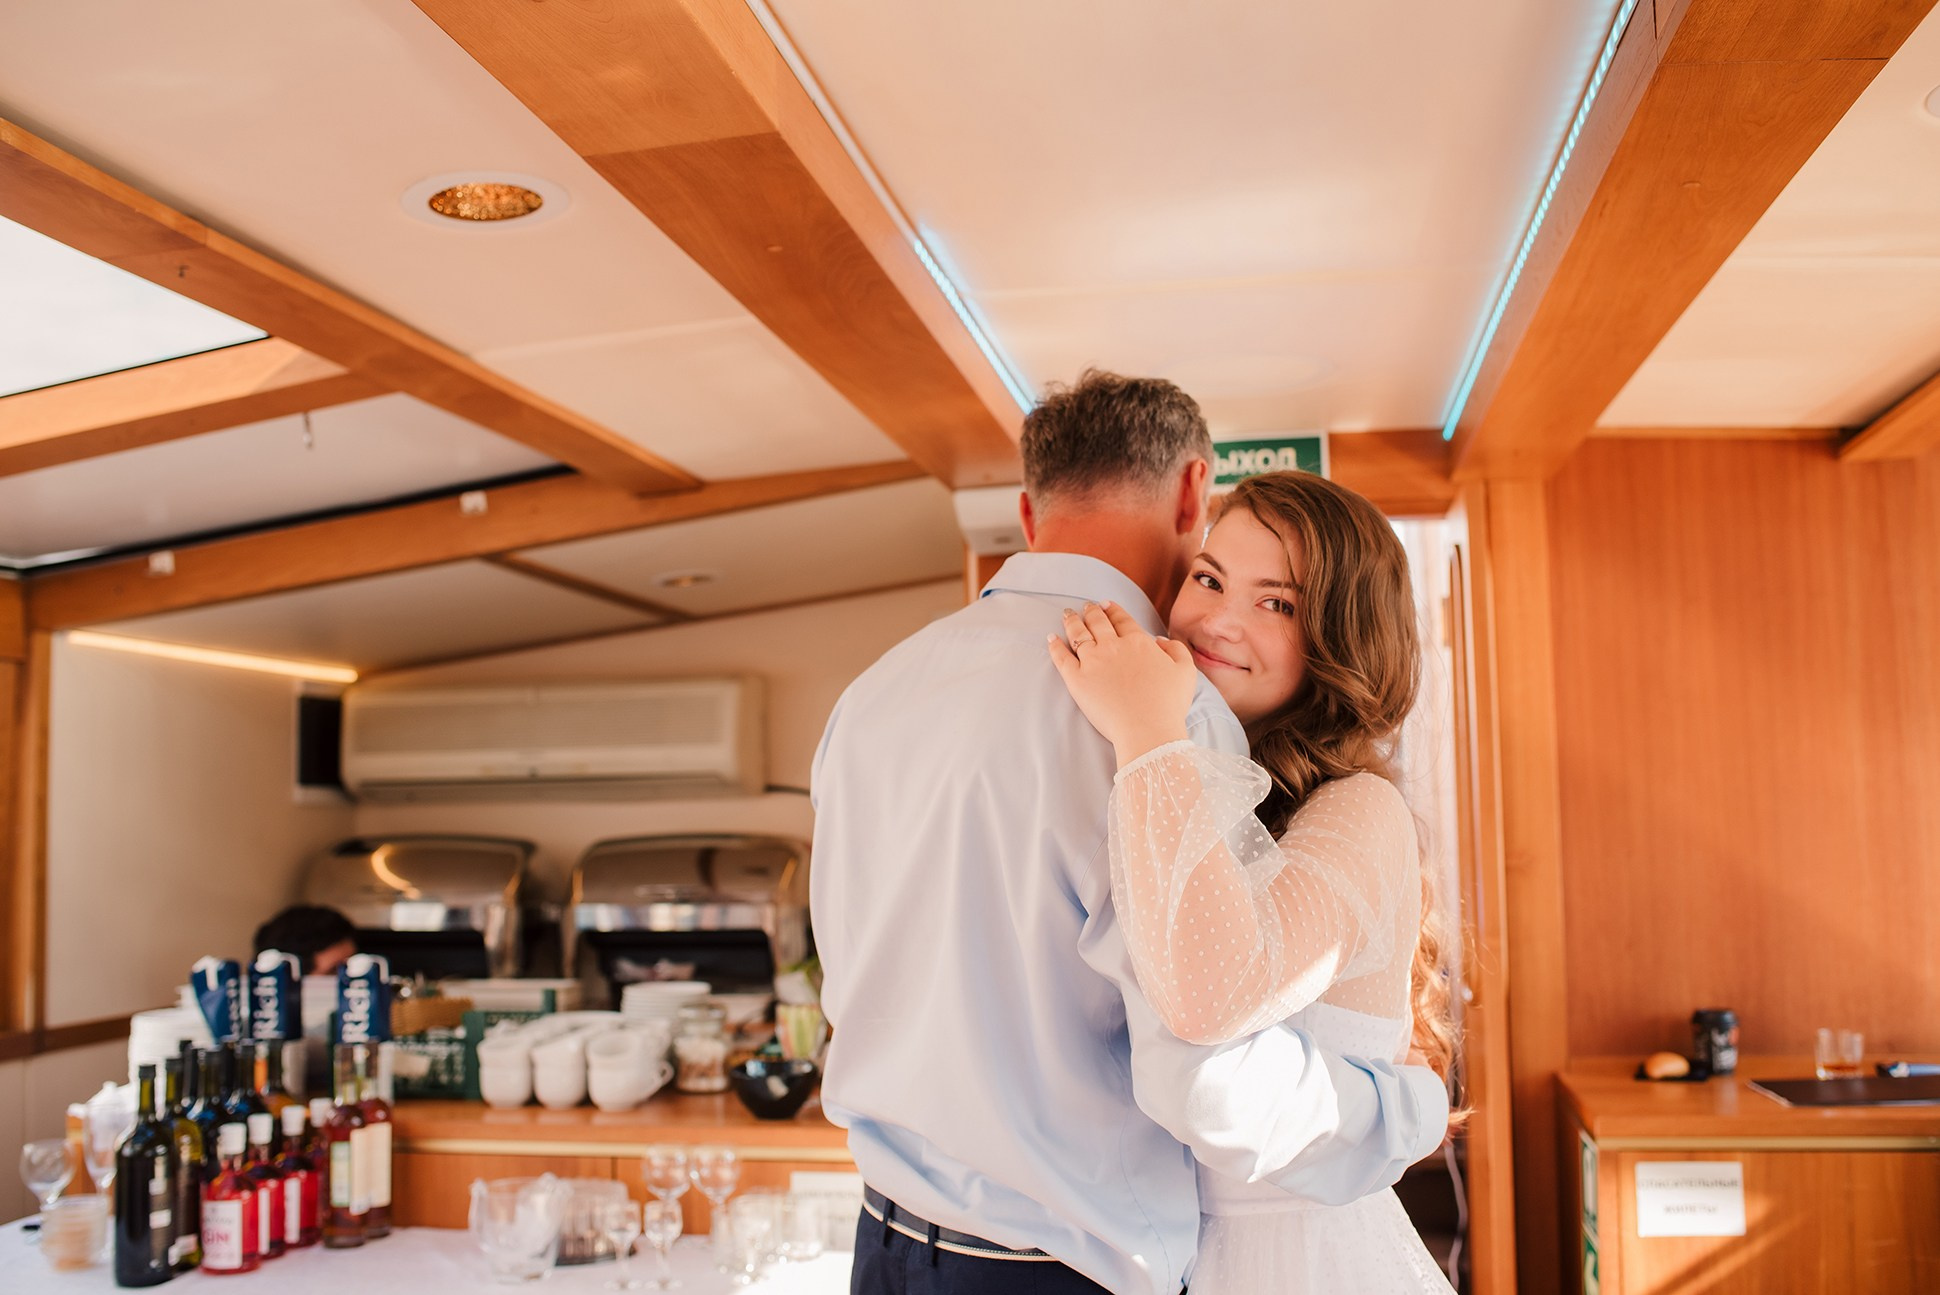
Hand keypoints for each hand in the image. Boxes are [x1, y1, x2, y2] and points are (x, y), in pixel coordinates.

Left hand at [1048, 602, 1196, 765]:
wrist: (1147, 730)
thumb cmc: (1169, 704)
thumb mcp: (1186, 671)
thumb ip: (1176, 650)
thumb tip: (1160, 640)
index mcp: (1139, 642)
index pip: (1122, 619)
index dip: (1113, 610)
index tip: (1106, 604)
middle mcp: (1113, 646)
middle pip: (1098, 622)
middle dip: (1091, 611)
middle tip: (1086, 606)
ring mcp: (1093, 661)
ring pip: (1078, 634)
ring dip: (1072, 621)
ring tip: (1067, 614)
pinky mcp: (1076, 679)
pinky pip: (1062, 657)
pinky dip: (1055, 646)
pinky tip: (1051, 639)